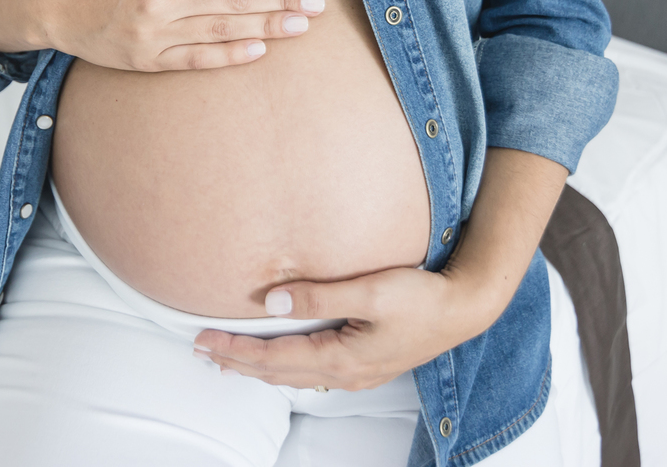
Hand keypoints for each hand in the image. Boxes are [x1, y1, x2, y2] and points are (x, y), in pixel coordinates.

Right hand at [42, 0, 324, 70]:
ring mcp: (155, 34)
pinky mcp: (148, 61)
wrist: (60, 9)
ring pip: (221, 30)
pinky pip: (196, 58)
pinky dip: (230, 55)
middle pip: (234, 1)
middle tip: (317, 5)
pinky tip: (260, 50)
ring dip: (266, 27)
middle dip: (280, 2)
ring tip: (300, 25)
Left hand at [192, 266, 500, 390]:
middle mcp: (345, 373)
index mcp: (340, 358)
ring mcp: (357, 374)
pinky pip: (312, 372)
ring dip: (258, 367)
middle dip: (237, 362)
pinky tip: (280, 361)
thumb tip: (272, 300)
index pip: (273, 358)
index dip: (235, 350)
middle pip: (278, 372)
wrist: (465, 309)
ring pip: (294, 376)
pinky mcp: (366, 364)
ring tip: (230, 360)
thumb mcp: (370, 291)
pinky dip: (284, 367)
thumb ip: (319, 295)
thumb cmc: (422, 298)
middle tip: (201, 351)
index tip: (203, 340)